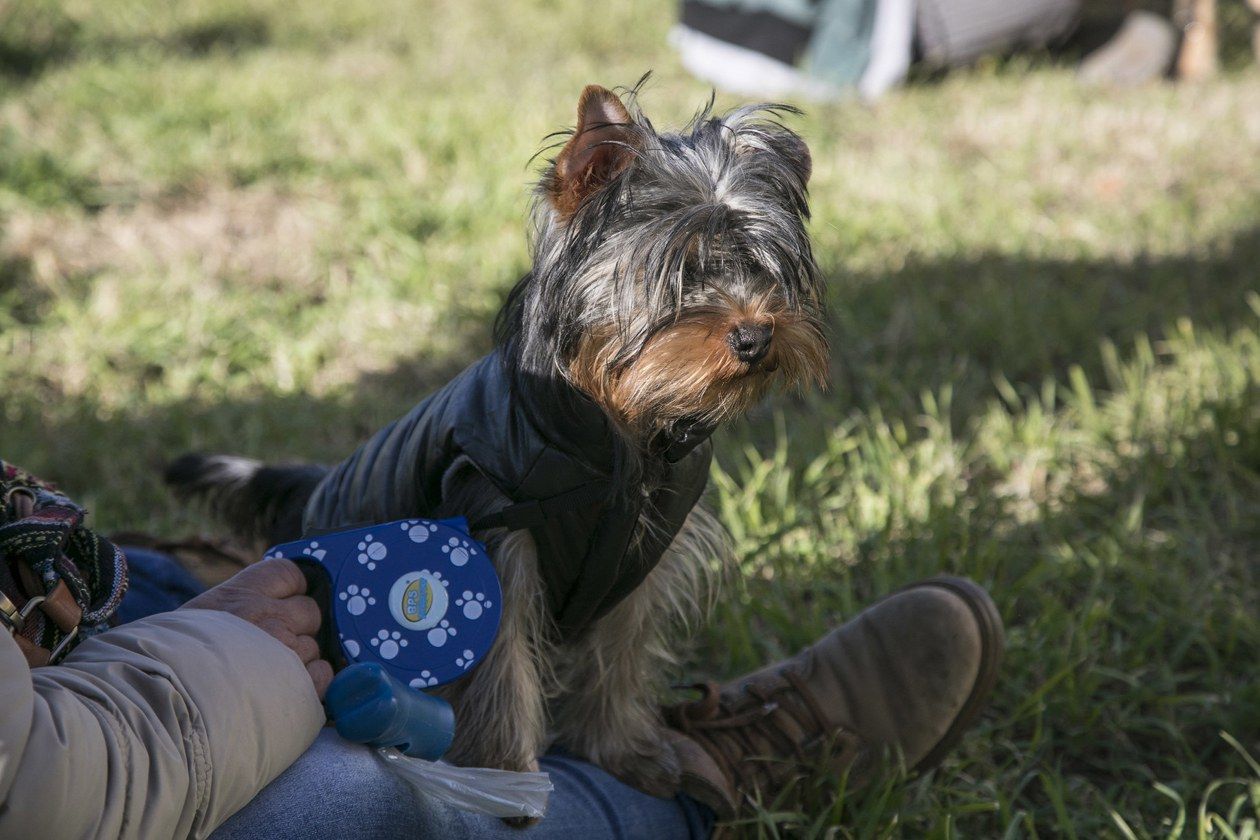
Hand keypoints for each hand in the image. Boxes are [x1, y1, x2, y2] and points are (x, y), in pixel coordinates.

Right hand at [181, 558, 331, 697]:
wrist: (165, 707)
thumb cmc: (167, 664)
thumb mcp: (192, 621)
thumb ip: (226, 613)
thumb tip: (246, 619)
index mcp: (241, 596)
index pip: (289, 573)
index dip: (292, 589)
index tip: (285, 601)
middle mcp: (271, 618)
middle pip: (310, 611)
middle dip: (299, 626)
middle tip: (275, 646)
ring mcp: (288, 652)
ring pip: (314, 646)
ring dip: (300, 659)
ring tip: (270, 677)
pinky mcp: (299, 686)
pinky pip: (324, 674)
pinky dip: (313, 682)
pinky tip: (288, 690)